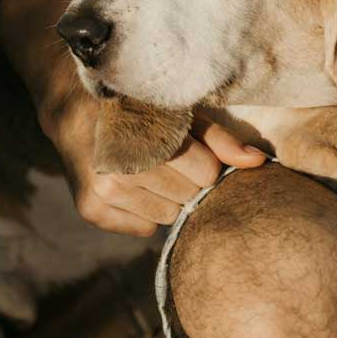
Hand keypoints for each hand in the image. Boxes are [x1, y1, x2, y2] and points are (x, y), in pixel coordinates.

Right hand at [46, 92, 266, 235]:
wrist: (77, 110)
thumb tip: (259, 162)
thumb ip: (221, 140)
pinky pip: (143, 228)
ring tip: (149, 169)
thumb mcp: (182, 114)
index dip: (205, 163)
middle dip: (186, 181)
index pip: (207, 174)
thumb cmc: (143, 109)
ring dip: (166, 198)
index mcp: (154, 136)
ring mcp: (106, 190)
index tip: (191, 148)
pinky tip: (132, 185)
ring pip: (167, 216)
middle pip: (188, 197)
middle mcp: (127, 167)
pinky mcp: (91, 209)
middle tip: (168, 159)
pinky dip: (144, 212)